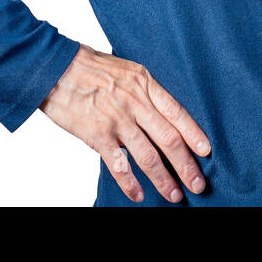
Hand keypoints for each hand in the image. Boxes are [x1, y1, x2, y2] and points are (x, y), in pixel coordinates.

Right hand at [39, 43, 210, 202]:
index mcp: (145, 83)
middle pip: (168, 138)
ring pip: (148, 156)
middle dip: (186, 164)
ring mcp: (117, 120)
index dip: (194, 133)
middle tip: (198, 184)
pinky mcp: (97, 134)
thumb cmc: (90, 67)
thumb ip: (144, 91)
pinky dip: (130, 183)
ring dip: (163, 179)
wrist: (56, 67)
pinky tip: (138, 195)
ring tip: (174, 195)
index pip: (177, 112)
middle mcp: (135, 102)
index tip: (206, 151)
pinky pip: (119, 164)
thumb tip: (161, 114)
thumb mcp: (126, 69)